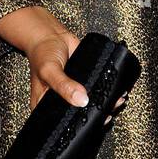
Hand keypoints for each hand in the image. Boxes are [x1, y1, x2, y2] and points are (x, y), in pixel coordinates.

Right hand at [0, 6, 128, 117]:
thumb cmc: (42, 53)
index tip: (90, 123)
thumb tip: (81, 100)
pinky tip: (115, 91)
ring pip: (90, 102)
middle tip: (107, 115)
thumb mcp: (49, 71)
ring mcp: (74, 91)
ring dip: (103, 103)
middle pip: (77, 113)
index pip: (60, 121)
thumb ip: (64, 85)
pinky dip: (106, 90)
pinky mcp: (85, 81)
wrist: (51, 34)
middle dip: (93, 114)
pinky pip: (96, 88)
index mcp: (45, 105)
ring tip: (115, 103)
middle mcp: (61, 100)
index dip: (74, 124)